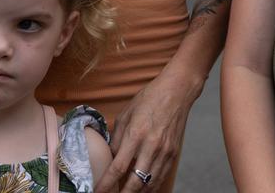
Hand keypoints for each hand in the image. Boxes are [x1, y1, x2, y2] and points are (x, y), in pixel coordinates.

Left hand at [96, 74, 196, 191]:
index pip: (118, 167)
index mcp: (136, 134)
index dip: (106, 184)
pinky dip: (150, 187)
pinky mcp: (173, 153)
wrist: (177, 91)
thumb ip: (116, 139)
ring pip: (149, 184)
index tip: (97, 192)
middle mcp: (151, 146)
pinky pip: (161, 177)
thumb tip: (109, 158)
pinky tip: (142, 189)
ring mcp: (165, 151)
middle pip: (135, 182)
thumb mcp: (126, 115)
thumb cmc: (149, 99)